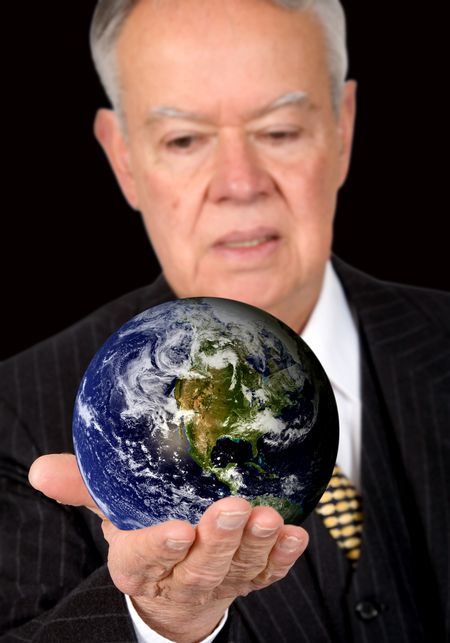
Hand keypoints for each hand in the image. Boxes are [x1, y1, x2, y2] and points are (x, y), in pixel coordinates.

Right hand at [29, 454, 307, 642]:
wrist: (172, 586)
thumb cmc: (142, 535)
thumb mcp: (111, 510)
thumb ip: (83, 486)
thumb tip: (41, 469)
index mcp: (138, 562)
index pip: (144, 559)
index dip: (159, 548)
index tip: (177, 530)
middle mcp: (179, 576)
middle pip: (198, 567)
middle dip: (217, 542)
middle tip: (231, 511)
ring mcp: (218, 581)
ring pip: (237, 570)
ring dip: (255, 545)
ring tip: (269, 518)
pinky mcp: (248, 580)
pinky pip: (267, 573)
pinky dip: (282, 557)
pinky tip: (296, 535)